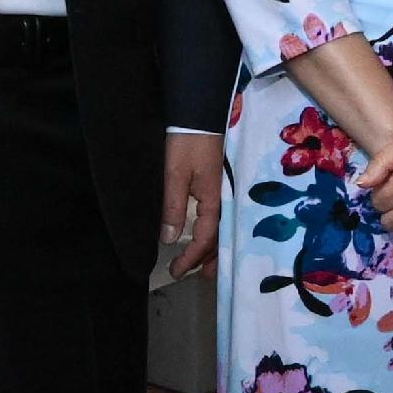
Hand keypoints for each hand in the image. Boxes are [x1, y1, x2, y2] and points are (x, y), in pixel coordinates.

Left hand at [163, 128, 221, 277]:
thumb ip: (173, 207)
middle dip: (209, 260)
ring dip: (213, 249)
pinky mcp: (218, 185)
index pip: (204, 239)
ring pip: (222, 229)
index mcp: (213, 200)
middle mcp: (222, 200)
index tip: (175, 271)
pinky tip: (208, 234)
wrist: (199, 115)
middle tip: (197, 276)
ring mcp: (222, 192)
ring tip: (205, 265)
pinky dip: (214, 232)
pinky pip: (219, 217)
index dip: (191, 258)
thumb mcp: (175, 175)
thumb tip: (170, 239)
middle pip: (219, 238)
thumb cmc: (187, 143)